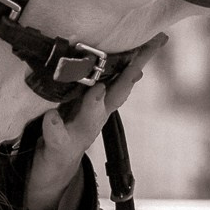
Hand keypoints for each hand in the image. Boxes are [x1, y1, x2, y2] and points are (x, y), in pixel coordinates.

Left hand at [25, 35, 163, 209]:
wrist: (55, 171)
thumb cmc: (70, 129)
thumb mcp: (87, 105)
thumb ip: (106, 85)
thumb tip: (134, 65)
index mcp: (103, 104)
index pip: (125, 76)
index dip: (141, 57)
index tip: (158, 38)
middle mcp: (95, 119)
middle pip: (115, 96)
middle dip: (127, 77)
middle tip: (140, 58)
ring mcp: (77, 134)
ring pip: (89, 119)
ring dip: (94, 105)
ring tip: (96, 91)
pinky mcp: (58, 146)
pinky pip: (56, 136)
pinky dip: (54, 127)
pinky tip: (51, 117)